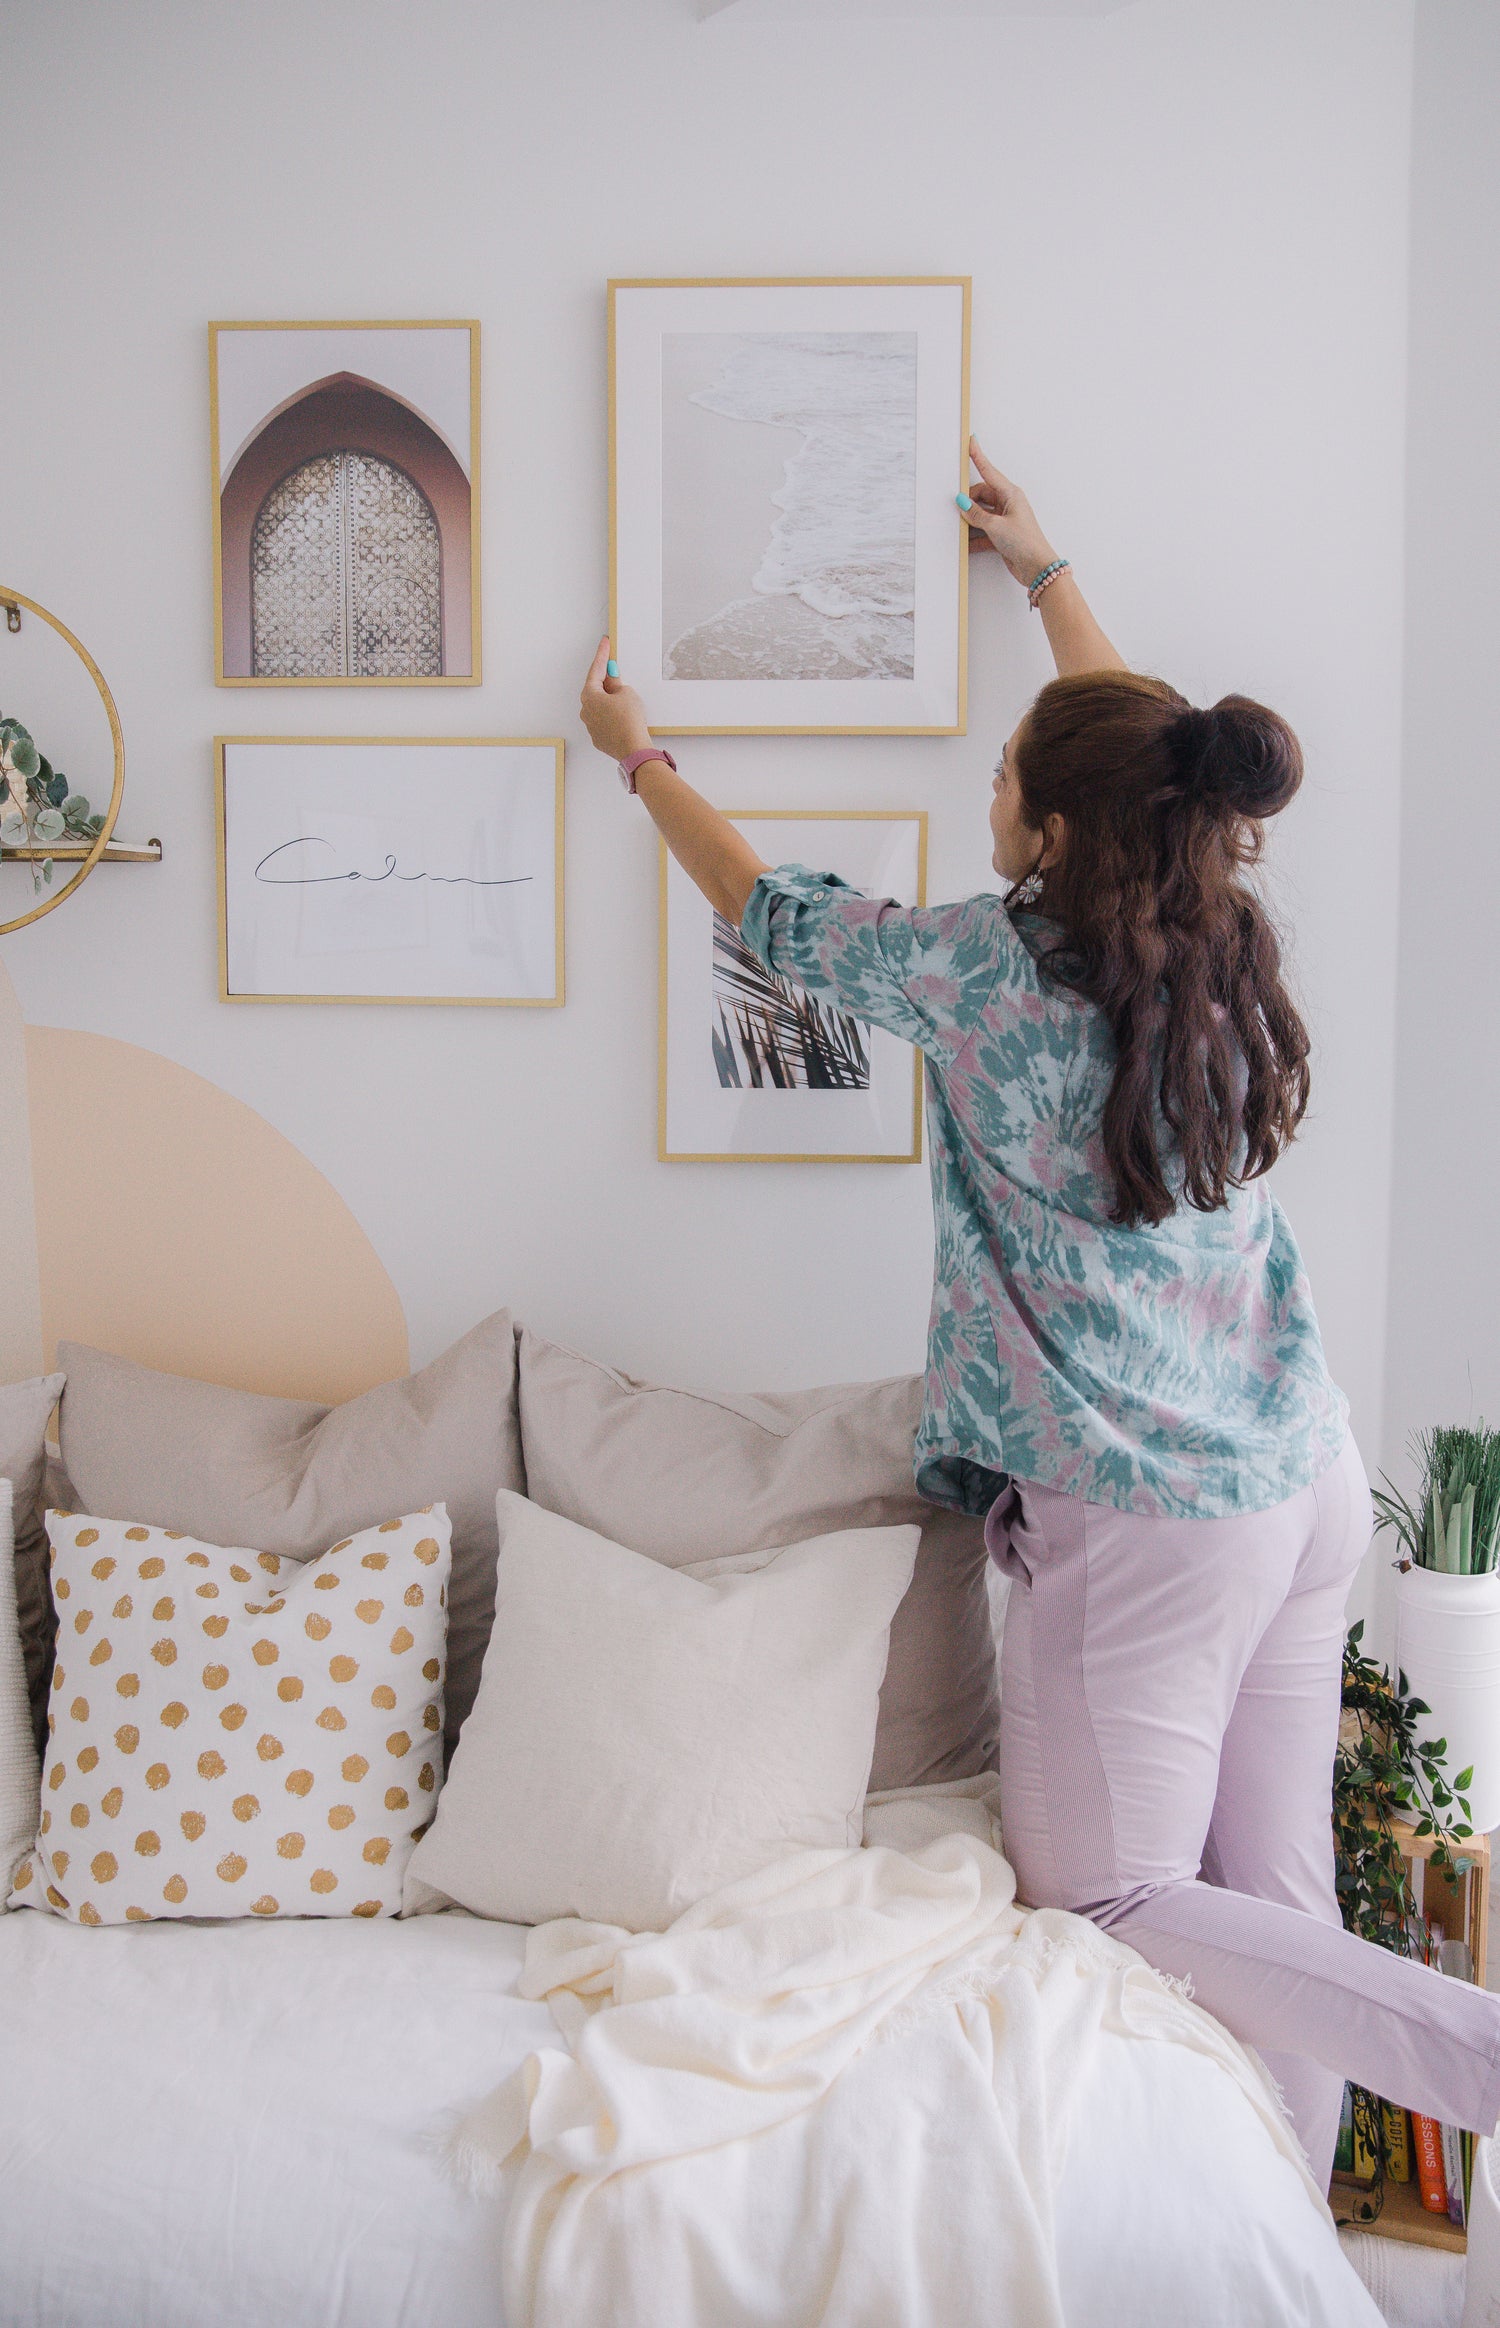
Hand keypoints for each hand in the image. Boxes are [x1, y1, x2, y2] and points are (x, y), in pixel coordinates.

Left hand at [580, 637, 653, 763]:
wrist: (634, 749)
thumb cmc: (629, 720)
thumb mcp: (626, 694)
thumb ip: (616, 683)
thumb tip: (612, 679)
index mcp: (589, 695)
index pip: (596, 669)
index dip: (602, 654)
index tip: (604, 643)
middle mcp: (586, 710)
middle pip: (595, 688)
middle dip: (605, 678)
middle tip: (614, 667)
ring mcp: (591, 725)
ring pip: (599, 705)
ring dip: (609, 698)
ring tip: (623, 695)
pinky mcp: (599, 737)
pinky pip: (604, 719)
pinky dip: (611, 713)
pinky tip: (622, 713)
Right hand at [957, 439, 1055, 589]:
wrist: (1037, 568)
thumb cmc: (1024, 543)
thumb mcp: (996, 526)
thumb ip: (976, 514)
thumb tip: (962, 502)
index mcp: (1011, 494)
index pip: (989, 471)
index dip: (978, 456)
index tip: (971, 441)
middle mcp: (1008, 504)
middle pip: (981, 496)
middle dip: (968, 502)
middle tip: (956, 509)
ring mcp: (1005, 520)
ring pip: (981, 514)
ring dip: (971, 522)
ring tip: (960, 529)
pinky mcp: (1002, 536)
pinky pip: (983, 531)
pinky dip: (975, 537)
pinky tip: (967, 544)